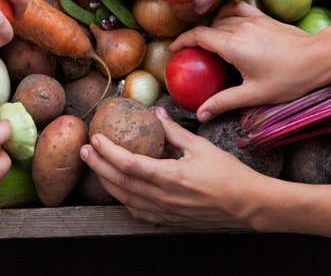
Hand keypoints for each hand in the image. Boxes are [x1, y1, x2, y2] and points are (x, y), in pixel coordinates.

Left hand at [80, 107, 262, 228]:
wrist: (246, 205)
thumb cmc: (228, 174)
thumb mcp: (201, 146)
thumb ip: (174, 130)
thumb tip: (156, 111)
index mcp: (170, 176)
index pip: (129, 164)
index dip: (108, 152)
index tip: (95, 138)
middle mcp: (163, 197)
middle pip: (120, 182)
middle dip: (98, 165)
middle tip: (84, 150)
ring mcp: (164, 211)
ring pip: (125, 199)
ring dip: (106, 181)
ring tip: (94, 165)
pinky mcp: (168, 220)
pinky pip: (138, 211)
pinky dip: (123, 199)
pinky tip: (118, 189)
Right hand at [171, 3, 330, 120]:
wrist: (320, 58)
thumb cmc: (289, 79)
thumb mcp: (254, 94)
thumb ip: (224, 101)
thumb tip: (200, 114)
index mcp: (233, 45)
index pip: (198, 36)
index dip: (182, 41)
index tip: (173, 50)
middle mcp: (239, 28)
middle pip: (208, 27)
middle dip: (195, 38)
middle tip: (190, 54)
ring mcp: (252, 19)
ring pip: (221, 17)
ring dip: (211, 27)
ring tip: (207, 41)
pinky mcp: (263, 17)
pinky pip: (237, 9)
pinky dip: (227, 13)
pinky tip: (227, 22)